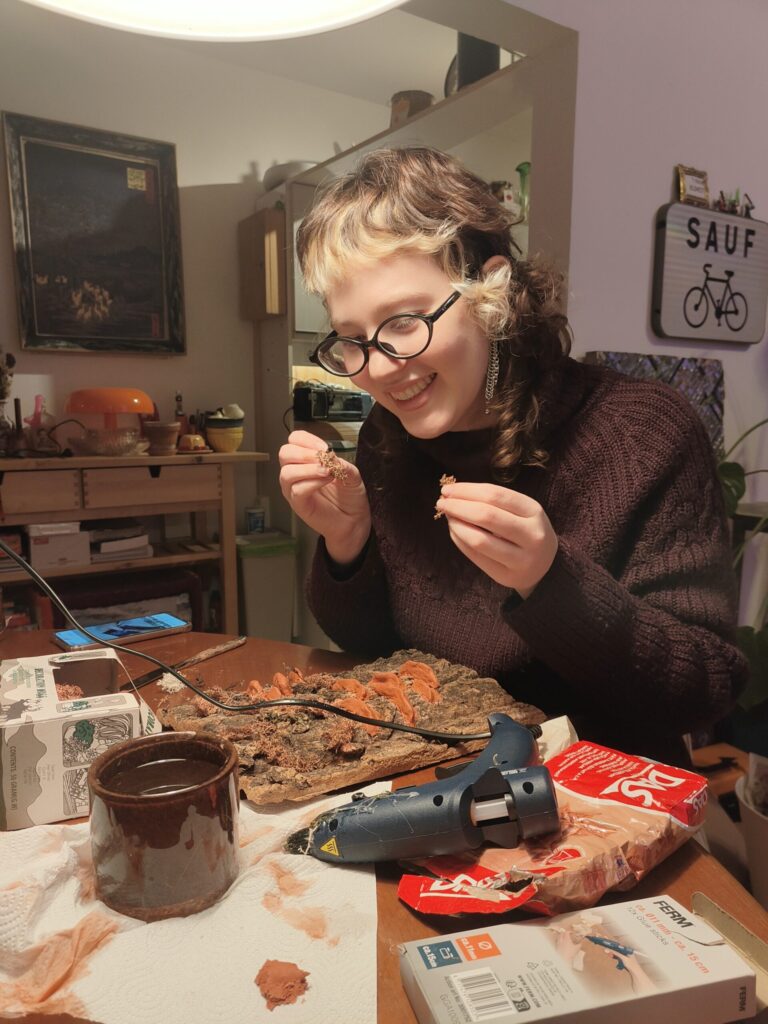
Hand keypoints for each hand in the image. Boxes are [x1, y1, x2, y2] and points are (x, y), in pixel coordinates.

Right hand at [279, 431, 370, 564]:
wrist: (354, 519)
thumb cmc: (349, 495)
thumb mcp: (350, 472)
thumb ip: (339, 462)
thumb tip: (329, 456)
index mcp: (305, 460)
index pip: (294, 440)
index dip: (307, 440)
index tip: (324, 448)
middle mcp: (296, 472)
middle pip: (284, 452)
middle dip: (304, 453)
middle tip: (322, 458)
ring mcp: (294, 489)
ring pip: (287, 472)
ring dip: (308, 469)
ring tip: (327, 472)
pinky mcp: (298, 504)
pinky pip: (296, 490)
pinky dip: (312, 483)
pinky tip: (326, 481)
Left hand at [434, 481, 557, 596]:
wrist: (545, 566)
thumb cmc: (525, 530)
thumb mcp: (521, 511)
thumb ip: (494, 502)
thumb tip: (454, 494)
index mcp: (534, 511)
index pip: (495, 495)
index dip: (467, 490)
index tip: (447, 489)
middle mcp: (531, 535)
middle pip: (486, 516)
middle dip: (458, 506)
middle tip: (441, 502)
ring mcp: (520, 559)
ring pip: (479, 540)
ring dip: (456, 525)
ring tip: (448, 517)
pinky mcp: (506, 575)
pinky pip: (475, 556)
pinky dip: (459, 541)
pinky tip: (454, 531)